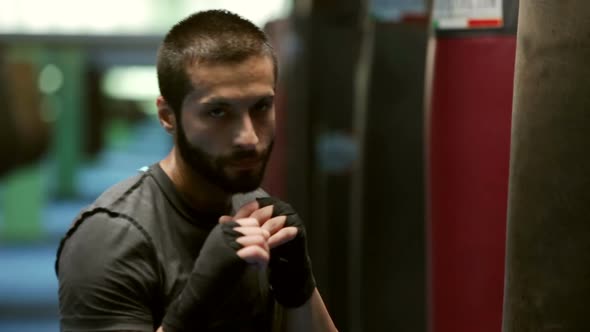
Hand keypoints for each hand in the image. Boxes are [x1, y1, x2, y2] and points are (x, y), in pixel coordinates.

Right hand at [162, 216, 268, 331]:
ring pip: (260, 239)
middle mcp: (225, 232)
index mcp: (223, 228)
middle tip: (259, 259)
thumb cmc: (214, 271)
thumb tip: (262, 226)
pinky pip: (257, 251)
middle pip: (258, 230)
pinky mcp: (233, 255)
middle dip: (264, 245)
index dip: (259, 236)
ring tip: (258, 264)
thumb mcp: (225, 248)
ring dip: (265, 253)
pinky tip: (258, 267)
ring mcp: (229, 243)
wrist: (202, 289)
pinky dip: (263, 260)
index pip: (252, 222)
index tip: (256, 251)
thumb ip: (239, 238)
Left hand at [221, 200, 297, 248]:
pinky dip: (276, 239)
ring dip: (262, 234)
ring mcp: (290, 215)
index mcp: (266, 203)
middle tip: (240, 237)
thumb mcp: (250, 234)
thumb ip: (238, 226)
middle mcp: (279, 206)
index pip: (251, 206)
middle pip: (262, 214)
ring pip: (272, 223)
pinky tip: (267, 247)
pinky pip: (286, 231)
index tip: (231, 228)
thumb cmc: (265, 244)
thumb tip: (221, 219)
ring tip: (252, 243)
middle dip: (250, 226)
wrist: (286, 261)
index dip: (241, 217)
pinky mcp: (298, 226)